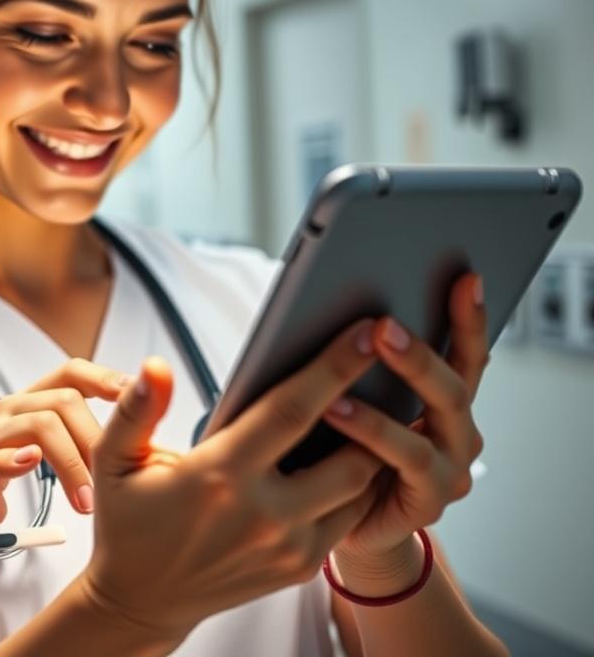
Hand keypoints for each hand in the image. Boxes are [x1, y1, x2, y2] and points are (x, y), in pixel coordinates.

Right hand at [0, 358, 130, 523]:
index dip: (103, 379)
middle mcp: (15, 408)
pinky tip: (30, 479)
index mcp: (40, 396)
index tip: (132, 393)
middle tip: (112, 475)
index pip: (72, 373)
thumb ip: (111, 428)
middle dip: (92, 441)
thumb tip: (155, 417)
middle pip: (60, 403)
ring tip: (86, 499)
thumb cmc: (38, 466)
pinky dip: (9, 470)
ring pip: (36, 428)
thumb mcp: (75, 442)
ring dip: (69, 465)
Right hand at [80, 319, 387, 642]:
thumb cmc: (129, 522)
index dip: (333, 368)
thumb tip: (156, 366)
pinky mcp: (299, 567)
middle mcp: (264, 515)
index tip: (365, 333)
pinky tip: (358, 450)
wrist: (142, 600)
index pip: (291, 411)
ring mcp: (289, 546)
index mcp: (219, 477)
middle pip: (350, 456)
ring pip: (359, 489)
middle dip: (377, 408)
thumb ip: (135, 410)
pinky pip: (348, 517)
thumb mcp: (114, 462)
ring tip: (382, 404)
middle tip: (391, 365)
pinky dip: (359, 483)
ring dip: (374, 446)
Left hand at [324, 273, 488, 562]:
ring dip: (401, 382)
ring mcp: (449, 467)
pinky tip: (337, 409)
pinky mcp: (428, 499)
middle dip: (423, 349)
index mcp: (445, 402)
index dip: (468, 317)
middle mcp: (457, 432)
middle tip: (386, 323)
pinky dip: (372, 431)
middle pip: (456, 383)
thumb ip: (358, 366)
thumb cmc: (338, 451)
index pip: (465, 353)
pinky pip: (407, 459)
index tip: (465, 277)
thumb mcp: (352, 400)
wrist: (336, 521)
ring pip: (439, 417)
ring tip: (358, 353)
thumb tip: (332, 309)